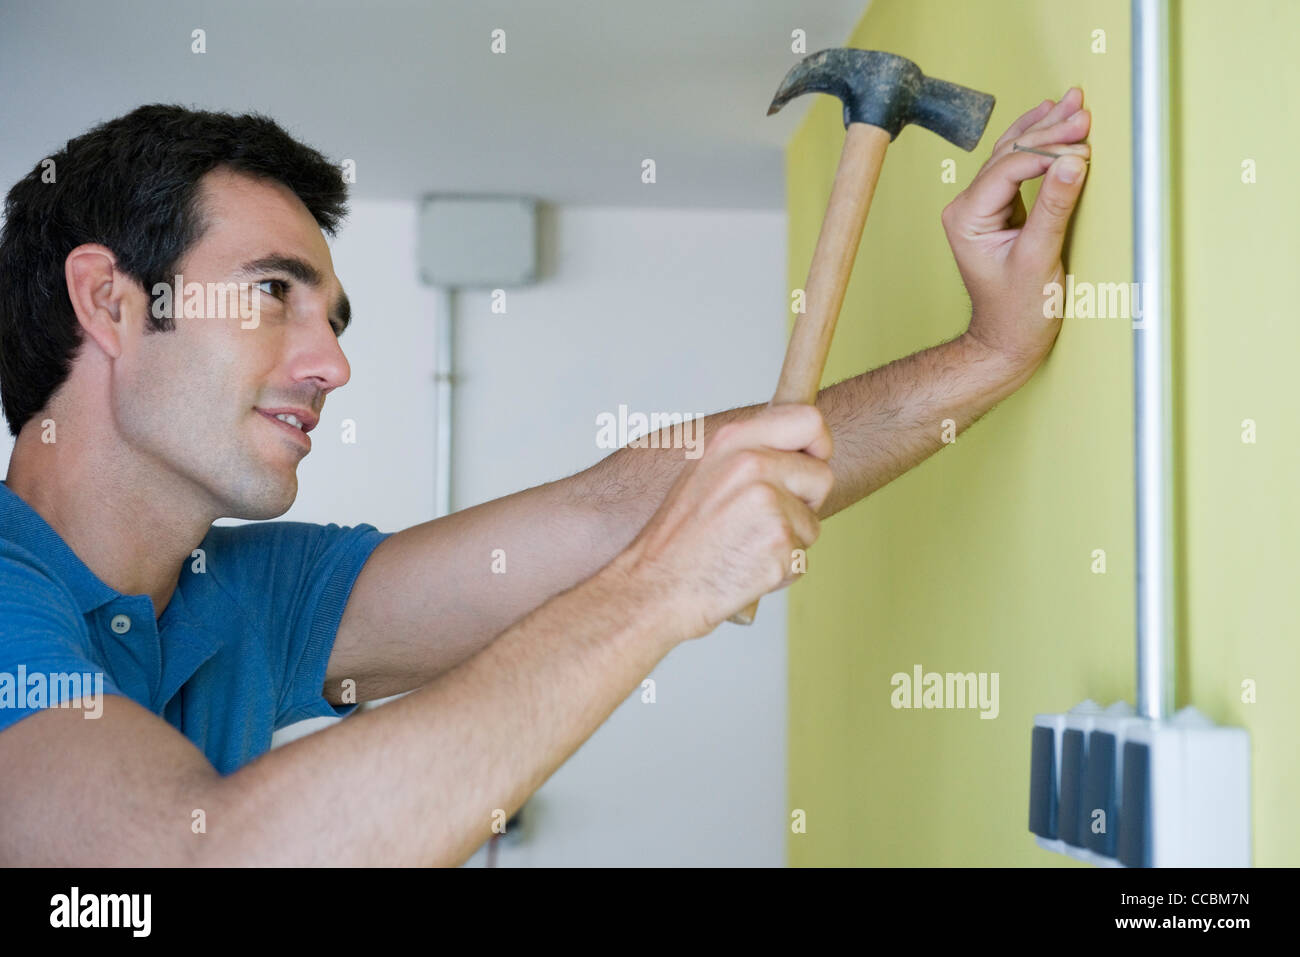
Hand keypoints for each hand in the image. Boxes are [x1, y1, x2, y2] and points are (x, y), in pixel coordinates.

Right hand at [617, 404, 833, 640]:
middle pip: (821, 475)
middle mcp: (753, 465)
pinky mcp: (780, 542)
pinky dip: (781, 569)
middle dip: (805, 502)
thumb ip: (750, 454)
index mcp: (733, 442)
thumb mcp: (704, 474)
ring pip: (813, 522)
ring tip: (745, 547)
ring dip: (790, 542)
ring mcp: (768, 503)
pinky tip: (746, 568)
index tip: (813, 461)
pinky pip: (803, 557)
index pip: (808, 420)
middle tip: (765, 521)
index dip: (819, 444)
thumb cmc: (678, 539)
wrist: (657, 586)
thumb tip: (799, 449)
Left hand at [942, 87, 1091, 369]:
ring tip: (1072, 102)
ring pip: (1012, 154)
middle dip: (1048, 131)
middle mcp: (967, 207)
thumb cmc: (1017, 311)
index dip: (1047, 153)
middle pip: (1009, 154)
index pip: (1009, 168)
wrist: (1007, 340)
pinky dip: (1037, 145)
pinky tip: (1048, 119)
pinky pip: (1017, 168)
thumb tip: (1071, 162)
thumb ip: (1054, 208)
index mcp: (967, 218)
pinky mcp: (998, 210)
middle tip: (1083, 110)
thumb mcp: (1040, 259)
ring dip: (1043, 128)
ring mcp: (981, 207)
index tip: (1083, 148)